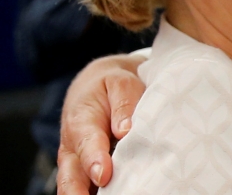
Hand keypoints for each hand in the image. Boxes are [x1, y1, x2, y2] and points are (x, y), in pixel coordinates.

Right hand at [57, 54, 145, 194]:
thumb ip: (124, 103)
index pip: (86, 143)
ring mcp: (76, 163)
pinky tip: (114, 194)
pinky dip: (95, 194)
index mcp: (81, 121)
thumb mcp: (120, 83)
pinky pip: (87, 188)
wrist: (96, 86)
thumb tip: (125, 130)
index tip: (103, 174)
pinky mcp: (85, 172)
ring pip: (75, 186)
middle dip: (79, 191)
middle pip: (71, 176)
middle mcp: (73, 147)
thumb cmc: (111, 85)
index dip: (94, 160)